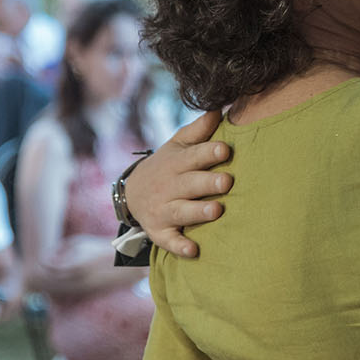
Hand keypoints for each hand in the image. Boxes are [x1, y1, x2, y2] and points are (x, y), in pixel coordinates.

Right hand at [124, 109, 232, 258]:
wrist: (132, 193)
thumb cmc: (168, 166)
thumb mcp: (178, 145)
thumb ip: (199, 130)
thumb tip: (220, 108)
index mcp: (177, 163)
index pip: (193, 156)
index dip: (208, 153)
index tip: (225, 150)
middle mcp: (169, 186)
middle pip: (190, 184)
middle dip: (207, 183)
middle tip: (227, 182)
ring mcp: (163, 209)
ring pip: (182, 211)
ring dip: (198, 212)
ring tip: (217, 211)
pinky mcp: (160, 231)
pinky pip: (169, 240)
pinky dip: (180, 246)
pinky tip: (194, 250)